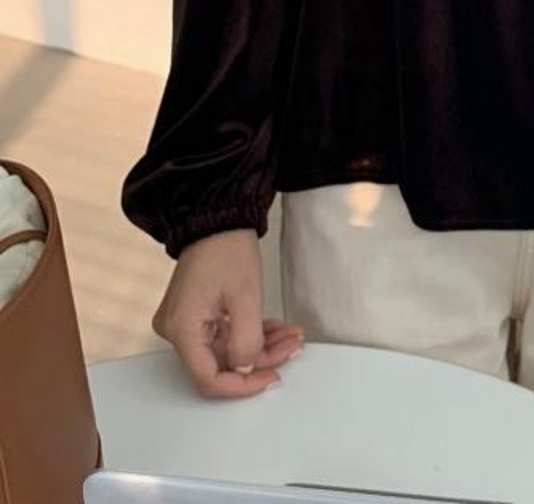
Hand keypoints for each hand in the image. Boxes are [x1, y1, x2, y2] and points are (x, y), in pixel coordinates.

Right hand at [154, 233, 302, 399]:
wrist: (218, 216)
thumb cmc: (226, 246)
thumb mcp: (246, 298)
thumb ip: (247, 343)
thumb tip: (246, 370)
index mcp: (181, 329)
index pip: (209, 379)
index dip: (242, 385)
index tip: (270, 378)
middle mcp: (176, 329)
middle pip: (220, 364)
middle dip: (260, 359)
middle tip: (289, 348)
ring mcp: (184, 322)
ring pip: (226, 351)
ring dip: (260, 345)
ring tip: (288, 335)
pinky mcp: (194, 314)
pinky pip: (223, 336)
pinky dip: (249, 333)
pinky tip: (273, 328)